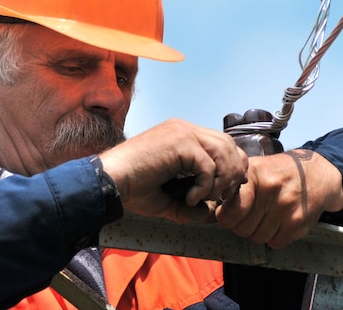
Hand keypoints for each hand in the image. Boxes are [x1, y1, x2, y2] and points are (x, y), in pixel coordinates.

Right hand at [99, 118, 247, 222]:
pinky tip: (189, 198)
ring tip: (203, 199)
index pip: (223, 144)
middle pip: (229, 145)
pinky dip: (205, 187)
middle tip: (220, 197)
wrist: (110, 182)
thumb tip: (209, 214)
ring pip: (224, 153)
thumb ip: (190, 205)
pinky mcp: (180, 143)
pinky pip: (208, 166)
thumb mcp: (168, 198)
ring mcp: (182, 133)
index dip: (231, 167)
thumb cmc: (132, 188)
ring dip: (221, 181)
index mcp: (182, 134)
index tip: (224, 191)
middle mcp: (184, 128)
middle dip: (232, 174)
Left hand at [215, 149, 342, 247]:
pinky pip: (275, 243)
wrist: (316, 174)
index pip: (231, 210)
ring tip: (266, 216)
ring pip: (257, 237)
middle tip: (250, 214)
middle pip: (242, 228)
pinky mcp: (298, 222)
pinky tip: (279, 221)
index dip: (226, 216)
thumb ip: (231, 189)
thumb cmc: (277, 173)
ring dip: (258, 231)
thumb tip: (205, 213)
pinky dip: (274, 237)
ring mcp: (286, 207)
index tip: (230, 213)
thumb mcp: (253, 170)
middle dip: (242, 225)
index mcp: (253, 175)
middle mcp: (270, 190)